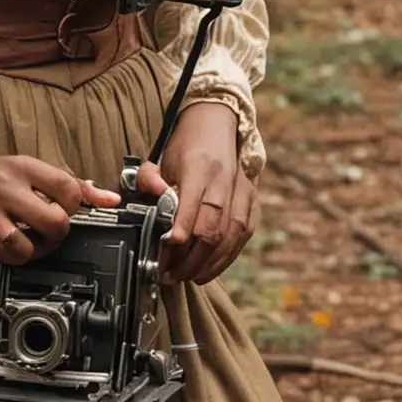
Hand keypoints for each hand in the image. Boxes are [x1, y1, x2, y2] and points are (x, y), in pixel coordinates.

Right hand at [0, 155, 120, 263]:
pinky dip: (17, 257)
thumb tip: (109, 198)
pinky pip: (7, 255)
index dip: (75, 206)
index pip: (68, 187)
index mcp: (24, 166)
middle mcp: (7, 185)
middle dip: (59, 233)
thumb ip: (67, 183)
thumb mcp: (26, 169)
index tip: (67, 209)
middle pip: (54, 220)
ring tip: (33, 241)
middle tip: (52, 230)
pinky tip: (14, 246)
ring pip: (29, 244)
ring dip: (37, 250)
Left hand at [135, 102, 256, 286]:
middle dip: (191, 259)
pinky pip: (242, 235)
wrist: (218, 123)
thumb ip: (149, 178)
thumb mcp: (161, 156)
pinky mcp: (252, 201)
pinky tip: (209, 270)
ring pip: (230, 236)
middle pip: (212, 229)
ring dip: (209, 263)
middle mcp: (225, 181)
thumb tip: (151, 199)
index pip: (193, 207)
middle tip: (170, 274)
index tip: (165, 253)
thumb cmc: (187, 144)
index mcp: (200, 168)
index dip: (180, 234)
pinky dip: (226, 257)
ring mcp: (242, 191)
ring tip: (187, 277)